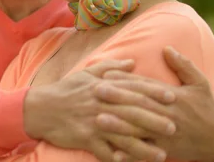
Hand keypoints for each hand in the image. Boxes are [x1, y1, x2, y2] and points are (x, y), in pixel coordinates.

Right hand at [23, 59, 169, 161]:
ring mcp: (93, 122)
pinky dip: (117, 159)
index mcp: (102, 87)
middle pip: (132, 113)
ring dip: (143, 147)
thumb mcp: (86, 74)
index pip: (132, 89)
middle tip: (174, 127)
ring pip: (122, 136)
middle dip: (154, 120)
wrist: (40, 108)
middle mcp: (100, 104)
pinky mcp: (84, 138)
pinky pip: (104, 151)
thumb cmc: (65, 90)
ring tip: (161, 154)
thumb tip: (133, 62)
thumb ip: (111, 67)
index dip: (153, 92)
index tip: (172, 96)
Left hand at [95, 46, 213, 161]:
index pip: (145, 86)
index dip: (125, 79)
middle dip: (117, 98)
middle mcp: (169, 115)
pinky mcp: (166, 152)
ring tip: (98, 120)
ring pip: (140, 130)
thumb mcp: (199, 84)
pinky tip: (113, 154)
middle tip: (95, 90)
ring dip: (119, 126)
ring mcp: (166, 135)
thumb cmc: (205, 109)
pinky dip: (130, 155)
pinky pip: (146, 154)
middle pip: (139, 105)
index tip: (105, 74)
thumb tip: (167, 48)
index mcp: (174, 97)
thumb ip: (184, 65)